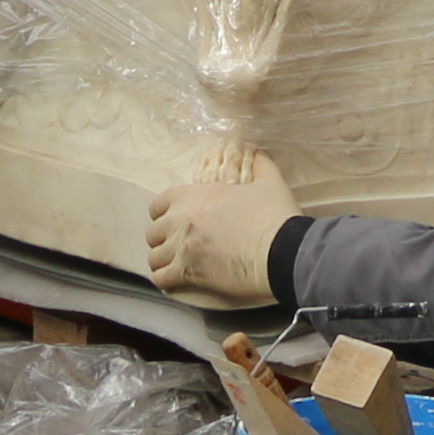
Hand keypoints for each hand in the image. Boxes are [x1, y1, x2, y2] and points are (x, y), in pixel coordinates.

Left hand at [147, 171, 297, 303]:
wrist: (280, 251)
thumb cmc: (273, 215)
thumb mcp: (269, 182)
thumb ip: (260, 165)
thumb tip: (259, 153)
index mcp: (194, 195)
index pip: (158, 204)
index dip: (163, 213)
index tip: (174, 220)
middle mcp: (180, 220)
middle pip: (153, 233)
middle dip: (163, 239)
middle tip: (178, 245)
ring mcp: (181, 248)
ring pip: (154, 258)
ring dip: (164, 261)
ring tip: (176, 265)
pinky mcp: (187, 273)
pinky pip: (161, 279)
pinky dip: (166, 280)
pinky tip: (175, 281)